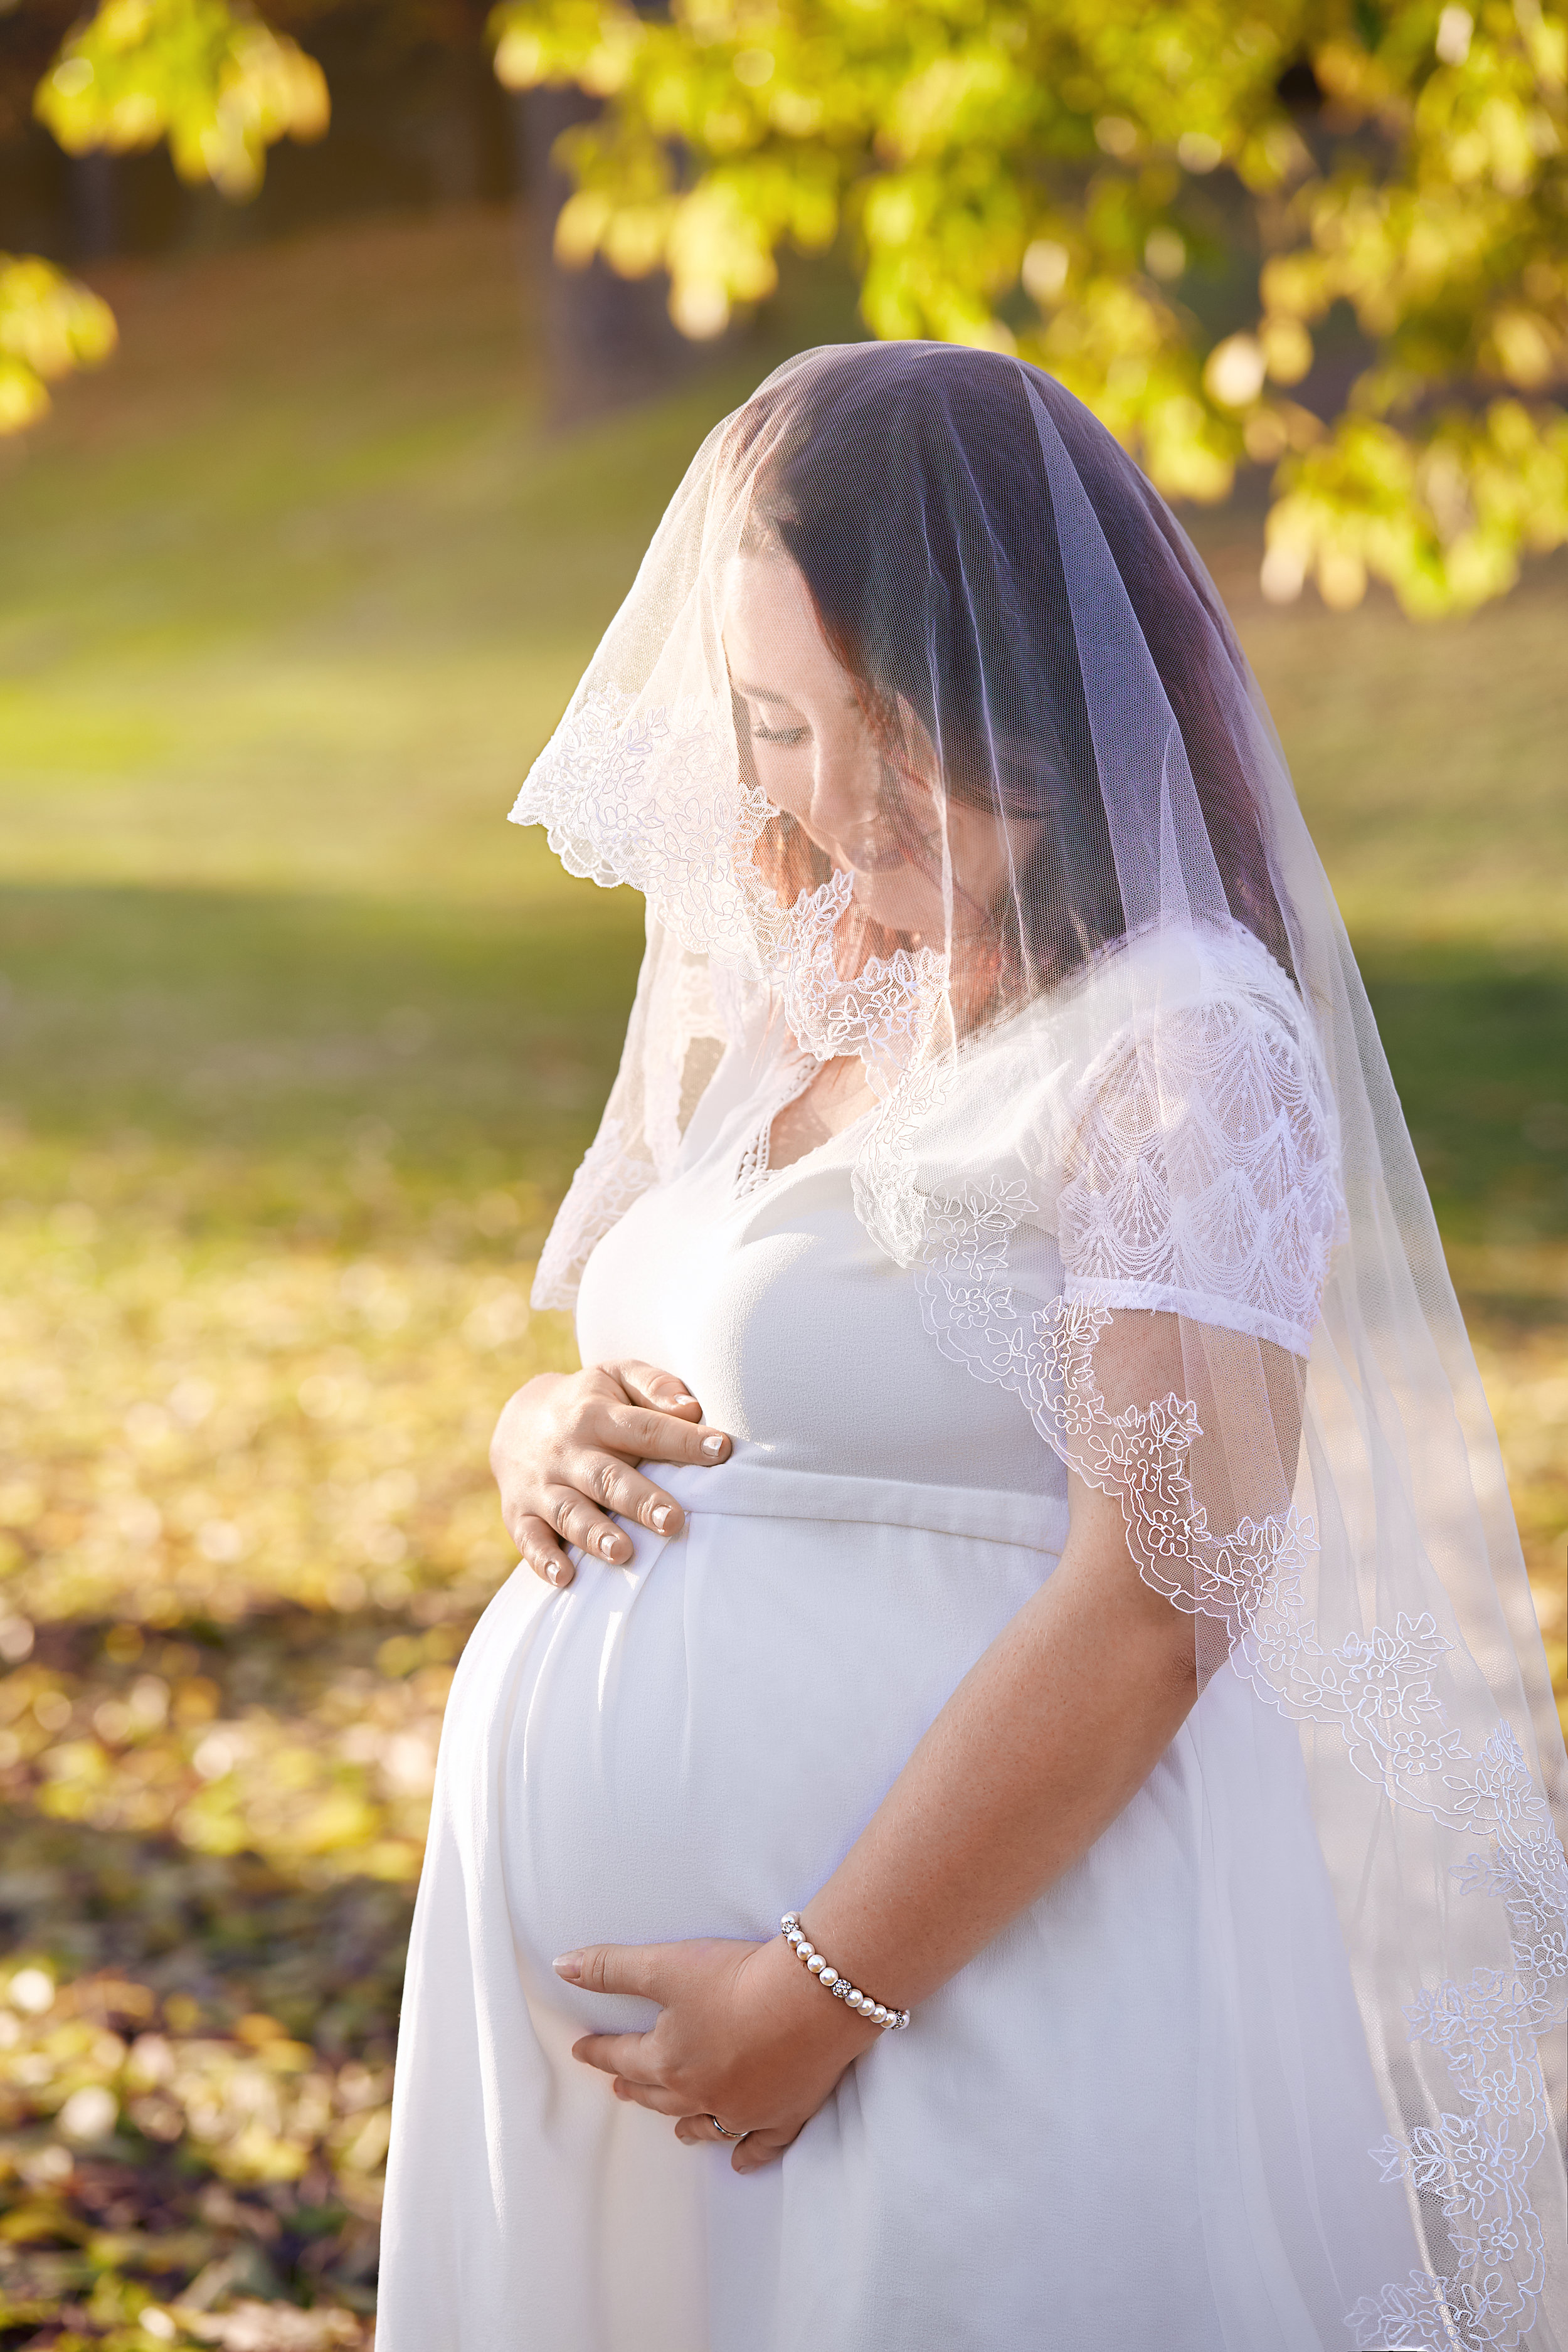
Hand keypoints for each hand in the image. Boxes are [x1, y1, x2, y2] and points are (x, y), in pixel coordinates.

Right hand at [490, 1362, 731, 1587]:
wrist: (515, 1421)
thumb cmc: (588, 1402)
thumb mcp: (616, 1377)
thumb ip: (655, 1387)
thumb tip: (693, 1410)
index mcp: (596, 1414)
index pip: (645, 1428)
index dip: (682, 1439)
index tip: (721, 1450)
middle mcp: (568, 1451)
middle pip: (606, 1477)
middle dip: (639, 1501)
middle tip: (673, 1520)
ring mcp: (542, 1486)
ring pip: (569, 1512)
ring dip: (595, 1534)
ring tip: (624, 1552)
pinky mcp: (520, 1515)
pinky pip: (529, 1539)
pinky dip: (543, 1560)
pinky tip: (564, 1577)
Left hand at [553, 1934, 877, 2172]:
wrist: (810, 1998)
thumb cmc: (736, 1978)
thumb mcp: (665, 1965)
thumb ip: (612, 1968)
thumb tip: (562, 1966)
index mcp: (668, 2061)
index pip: (622, 2055)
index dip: (599, 2050)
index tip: (582, 2049)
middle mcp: (700, 2094)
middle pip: (659, 2093)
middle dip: (636, 2087)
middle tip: (620, 2086)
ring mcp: (744, 2110)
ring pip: (704, 2124)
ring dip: (685, 2125)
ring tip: (675, 2129)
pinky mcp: (784, 2114)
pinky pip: (760, 2145)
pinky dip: (747, 2154)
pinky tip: (737, 2162)